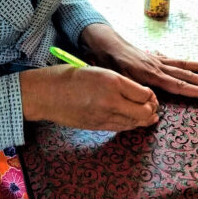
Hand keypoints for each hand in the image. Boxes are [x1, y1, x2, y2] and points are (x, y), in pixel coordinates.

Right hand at [20, 64, 158, 131]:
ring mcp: (104, 116)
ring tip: (146, 113)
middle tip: (151, 104)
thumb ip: (118, 82)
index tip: (148, 93)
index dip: (150, 95)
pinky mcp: (97, 126)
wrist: (45, 94)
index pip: (145, 93)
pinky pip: (122, 128)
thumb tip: (138, 93)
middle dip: (152, 108)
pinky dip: (131, 124)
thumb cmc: (68, 76)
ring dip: (144, 118)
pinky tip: (131, 119)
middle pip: (145, 112)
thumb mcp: (97, 70)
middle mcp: (111, 100)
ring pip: (135, 123)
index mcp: (112, 81)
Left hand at [80, 24, 197, 99]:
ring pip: (183, 64)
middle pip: (186, 75)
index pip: (179, 85)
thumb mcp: (119, 79)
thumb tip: (152, 100)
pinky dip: (182, 62)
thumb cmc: (109, 62)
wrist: (105, 43)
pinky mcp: (153, 56)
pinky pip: (172, 59)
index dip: (196, 91)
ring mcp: (156, 60)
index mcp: (151, 74)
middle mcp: (158, 66)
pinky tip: (187, 64)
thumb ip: (135, 89)